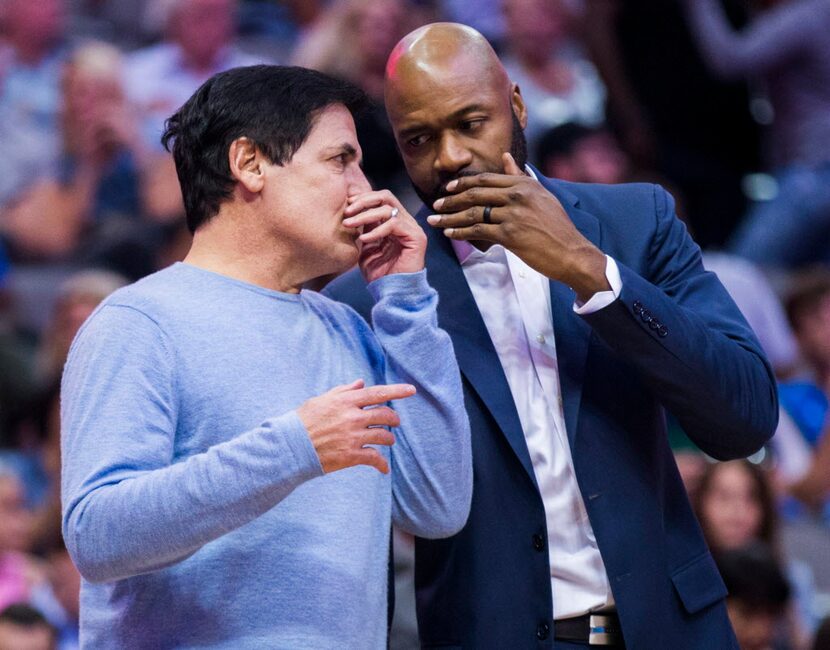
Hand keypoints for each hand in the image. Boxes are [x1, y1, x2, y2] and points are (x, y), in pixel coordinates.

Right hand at [297, 379, 415, 473]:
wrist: (290, 447)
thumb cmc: (303, 421)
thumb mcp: (322, 400)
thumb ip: (343, 391)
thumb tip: (361, 383)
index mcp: (346, 401)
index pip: (377, 393)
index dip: (397, 391)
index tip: (411, 390)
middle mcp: (352, 417)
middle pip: (385, 415)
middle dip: (394, 419)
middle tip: (395, 422)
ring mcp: (353, 436)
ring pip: (383, 436)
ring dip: (389, 439)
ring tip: (388, 441)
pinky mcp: (351, 455)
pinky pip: (374, 458)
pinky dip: (382, 464)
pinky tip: (384, 468)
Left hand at [342, 190, 425, 282]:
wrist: (392, 293)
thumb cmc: (379, 274)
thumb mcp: (367, 247)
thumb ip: (364, 229)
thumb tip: (353, 210)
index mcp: (395, 222)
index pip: (380, 199)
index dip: (363, 199)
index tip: (346, 206)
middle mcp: (406, 221)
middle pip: (385, 197)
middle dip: (364, 201)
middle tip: (347, 211)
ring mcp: (412, 228)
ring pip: (388, 208)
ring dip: (365, 215)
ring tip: (349, 225)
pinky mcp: (416, 237)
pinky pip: (394, 224)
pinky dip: (376, 230)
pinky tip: (364, 239)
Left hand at [426, 152, 607, 300]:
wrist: (571, 252)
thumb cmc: (556, 227)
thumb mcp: (541, 195)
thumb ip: (519, 176)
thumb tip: (504, 155)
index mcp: (524, 184)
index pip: (486, 179)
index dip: (463, 183)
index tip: (448, 188)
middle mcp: (517, 195)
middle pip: (475, 193)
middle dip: (451, 199)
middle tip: (435, 204)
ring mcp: (513, 214)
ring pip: (473, 213)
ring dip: (450, 216)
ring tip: (435, 220)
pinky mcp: (510, 235)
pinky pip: (477, 231)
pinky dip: (460, 232)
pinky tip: (450, 233)